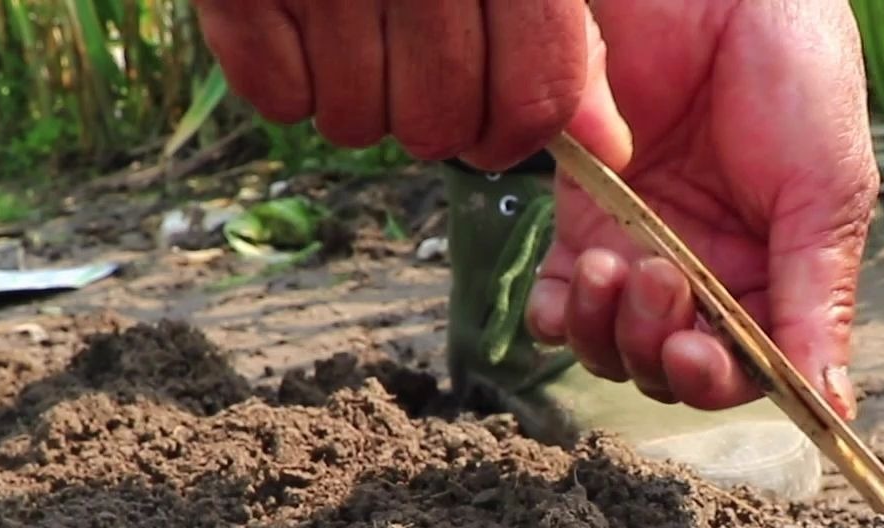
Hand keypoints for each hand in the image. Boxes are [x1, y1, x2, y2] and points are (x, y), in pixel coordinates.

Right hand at [190, 0, 631, 171]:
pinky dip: (286, 81)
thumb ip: (563, 36)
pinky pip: (277, 97)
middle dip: (430, 121)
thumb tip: (606, 149)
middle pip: (438, 126)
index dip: (512, 134)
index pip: (533, 98)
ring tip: (353, 31)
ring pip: (354, 123)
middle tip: (412, 66)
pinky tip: (299, 21)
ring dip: (357, 102)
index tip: (492, 128)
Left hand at [526, 0, 875, 418]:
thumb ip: (818, 298)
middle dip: (660, 350)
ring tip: (620, 263)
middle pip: (672, 370)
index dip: (720, 382)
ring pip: (612, 347)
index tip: (701, 358)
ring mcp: (642, 250)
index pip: (748, 371)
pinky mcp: (584, 219)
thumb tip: (835, 408)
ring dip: (610, 331)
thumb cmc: (793, 67)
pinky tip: (576, 278)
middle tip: (660, 279)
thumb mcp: (826, 188)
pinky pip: (559, 303)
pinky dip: (561, 312)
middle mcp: (708, 276)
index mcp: (776, 277)